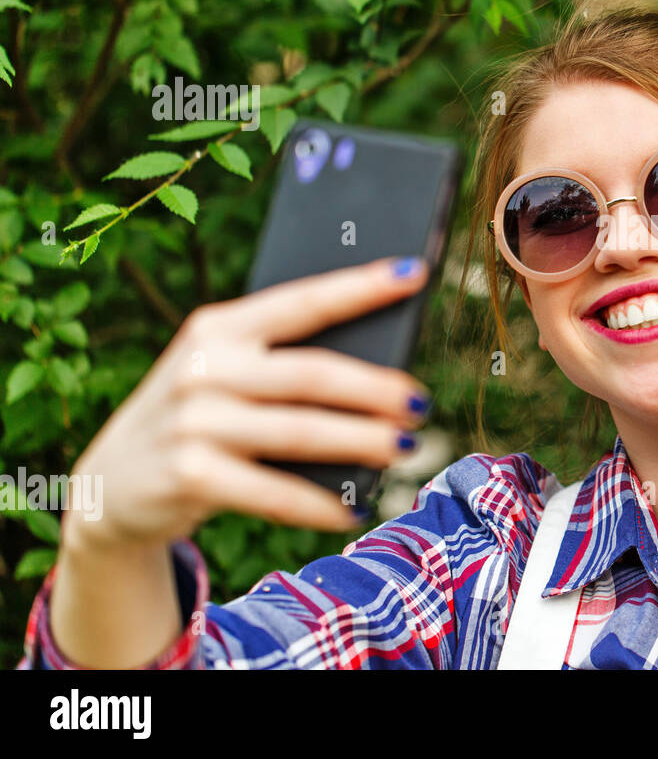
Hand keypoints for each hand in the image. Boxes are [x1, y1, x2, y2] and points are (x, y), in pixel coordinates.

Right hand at [62, 256, 431, 554]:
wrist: (110, 483)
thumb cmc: (197, 417)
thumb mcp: (222, 374)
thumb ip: (280, 364)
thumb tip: (381, 380)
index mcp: (218, 327)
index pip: (302, 302)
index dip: (361, 287)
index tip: (414, 274)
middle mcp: (203, 367)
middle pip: (312, 374)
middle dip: (376, 389)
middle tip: (421, 403)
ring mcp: (193, 422)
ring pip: (302, 431)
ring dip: (363, 442)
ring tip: (405, 447)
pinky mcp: (189, 476)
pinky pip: (274, 492)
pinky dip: (320, 504)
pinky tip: (353, 509)